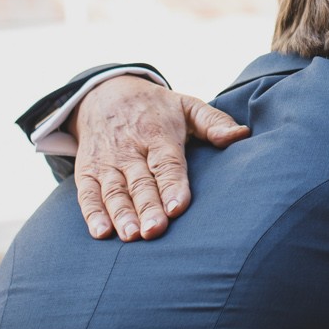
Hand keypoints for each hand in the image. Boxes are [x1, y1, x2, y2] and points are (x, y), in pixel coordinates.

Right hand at [73, 76, 249, 240]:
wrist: (105, 92)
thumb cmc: (156, 108)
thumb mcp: (187, 105)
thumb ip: (214, 123)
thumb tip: (241, 135)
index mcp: (158, 134)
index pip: (166, 163)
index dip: (172, 185)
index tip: (178, 208)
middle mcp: (130, 149)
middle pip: (140, 182)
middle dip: (147, 206)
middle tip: (155, 230)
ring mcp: (106, 161)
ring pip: (113, 190)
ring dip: (121, 214)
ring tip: (131, 236)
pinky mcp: (87, 170)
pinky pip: (87, 193)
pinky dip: (92, 213)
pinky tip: (101, 232)